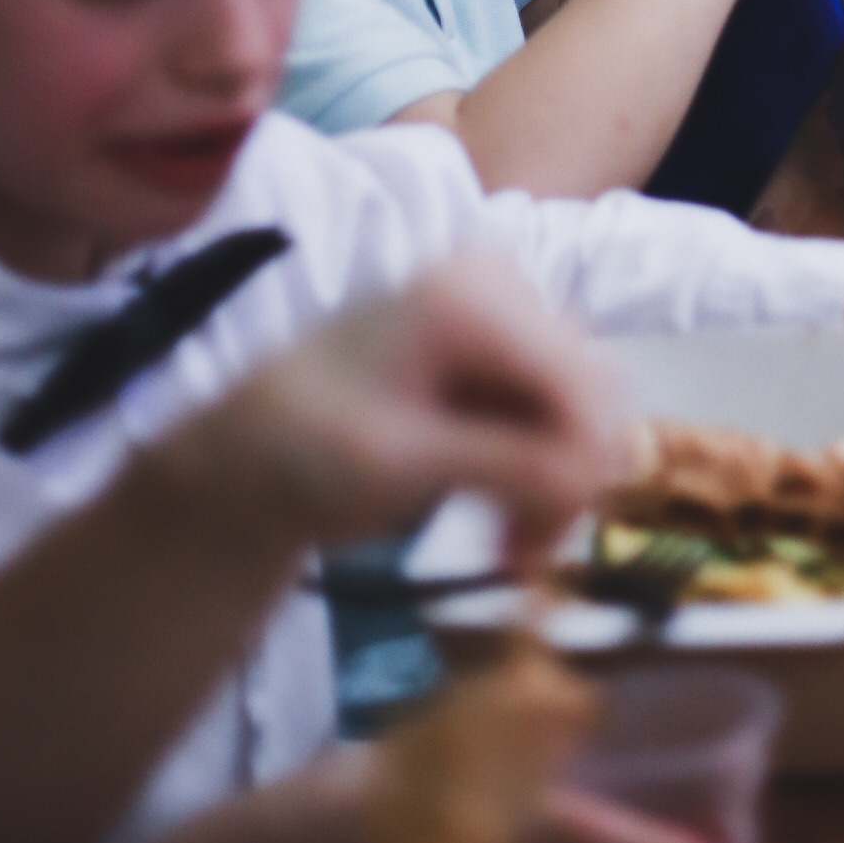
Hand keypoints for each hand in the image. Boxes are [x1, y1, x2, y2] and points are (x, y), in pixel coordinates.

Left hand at [152, 258, 630, 570]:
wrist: (244, 456)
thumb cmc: (304, 448)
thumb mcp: (403, 460)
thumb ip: (508, 460)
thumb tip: (599, 473)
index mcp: (476, 293)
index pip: (579, 378)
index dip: (584, 463)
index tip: (549, 543)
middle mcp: (503, 288)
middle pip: (589, 392)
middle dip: (568, 480)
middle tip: (524, 554)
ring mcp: (503, 321)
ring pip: (579, 413)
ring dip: (554, 486)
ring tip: (510, 549)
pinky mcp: (501, 359)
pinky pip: (553, 421)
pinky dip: (537, 477)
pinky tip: (503, 522)